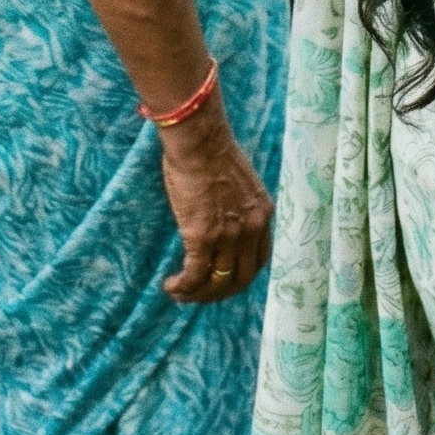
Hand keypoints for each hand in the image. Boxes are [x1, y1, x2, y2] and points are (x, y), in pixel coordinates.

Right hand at [156, 95, 274, 302]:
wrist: (199, 140)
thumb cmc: (212, 153)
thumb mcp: (241, 183)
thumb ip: (240, 206)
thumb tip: (225, 221)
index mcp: (263, 213)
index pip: (260, 260)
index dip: (240, 276)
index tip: (222, 280)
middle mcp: (251, 227)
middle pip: (240, 279)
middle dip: (218, 293)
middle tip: (198, 293)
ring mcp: (228, 234)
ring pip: (215, 283)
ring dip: (196, 294)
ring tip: (180, 292)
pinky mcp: (202, 236)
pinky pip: (193, 276)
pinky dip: (182, 287)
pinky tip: (171, 285)